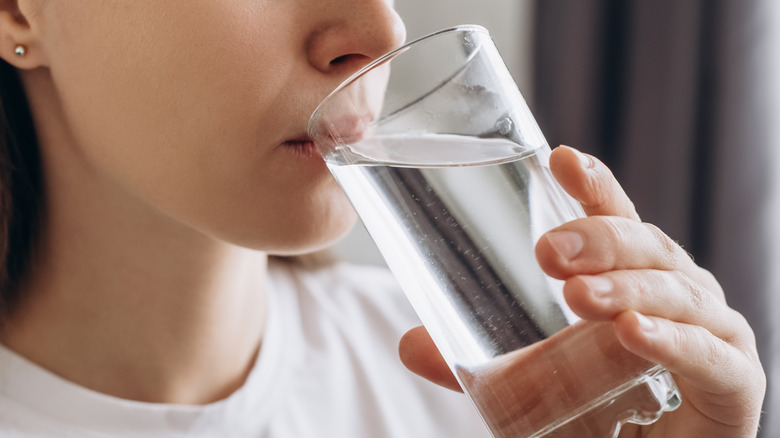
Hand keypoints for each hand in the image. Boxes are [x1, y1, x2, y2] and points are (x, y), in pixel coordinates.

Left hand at [399, 146, 764, 436]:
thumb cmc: (598, 416)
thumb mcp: (533, 384)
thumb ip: (481, 365)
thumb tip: (410, 343)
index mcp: (633, 279)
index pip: (616, 221)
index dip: (594, 186)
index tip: (560, 158)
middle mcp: (677, 294)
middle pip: (647, 247)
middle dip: (601, 240)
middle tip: (549, 250)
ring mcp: (712, 333)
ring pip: (676, 292)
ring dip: (626, 287)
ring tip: (578, 296)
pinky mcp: (734, 383)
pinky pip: (710, 355)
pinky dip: (672, 341)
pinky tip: (634, 332)